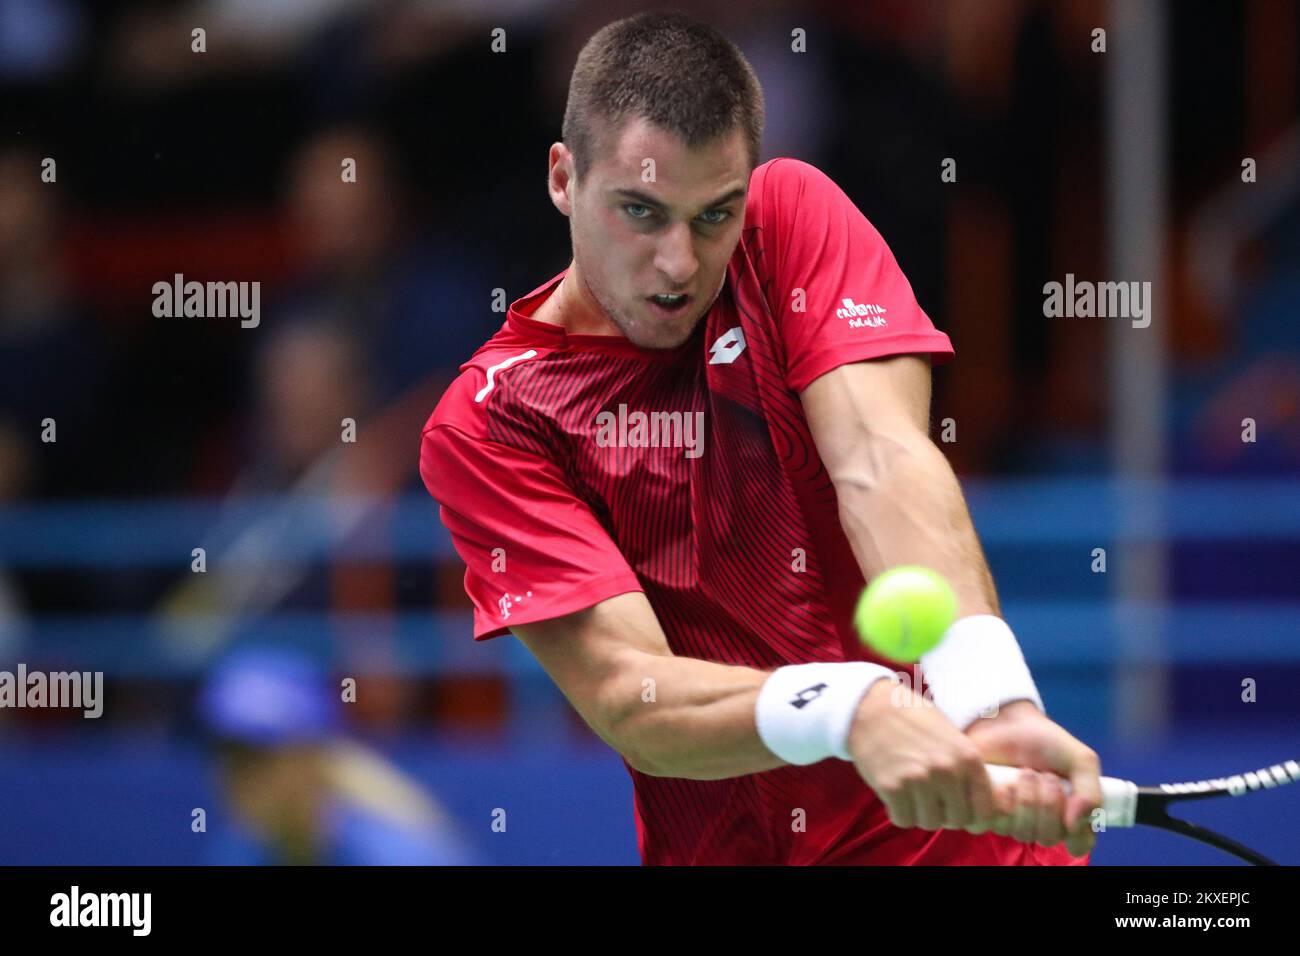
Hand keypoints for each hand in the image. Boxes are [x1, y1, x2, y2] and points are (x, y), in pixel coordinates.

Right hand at [847, 679, 998, 831]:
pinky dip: (898, 812)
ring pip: (928, 822)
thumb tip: (982, 806)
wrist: (871, 706)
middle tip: (929, 800)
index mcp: (968, 757)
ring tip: (911, 794)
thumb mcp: (951, 737)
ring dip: (919, 814)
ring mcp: (919, 779)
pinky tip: (894, 794)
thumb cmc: (913, 719)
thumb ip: (966, 769)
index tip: (957, 811)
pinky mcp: (892, 787)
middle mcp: (947, 770)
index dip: (972, 816)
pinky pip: (903, 819)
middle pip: (956, 820)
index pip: (984, 810)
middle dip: (944, 815)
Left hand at [962, 701, 1101, 856]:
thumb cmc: (1045, 741)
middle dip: (1049, 803)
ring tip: (1025, 772)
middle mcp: (1042, 824)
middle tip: (1046, 775)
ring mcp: (1014, 821)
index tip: (1073, 802)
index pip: (1080, 844)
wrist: (1005, 722)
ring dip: (1027, 799)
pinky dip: (1003, 800)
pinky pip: (996, 823)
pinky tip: (1004, 782)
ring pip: (1023, 832)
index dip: (1077, 830)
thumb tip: (1075, 825)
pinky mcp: (987, 814)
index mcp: (1070, 816)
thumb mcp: (1080, 760)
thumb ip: (1090, 791)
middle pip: (1049, 838)